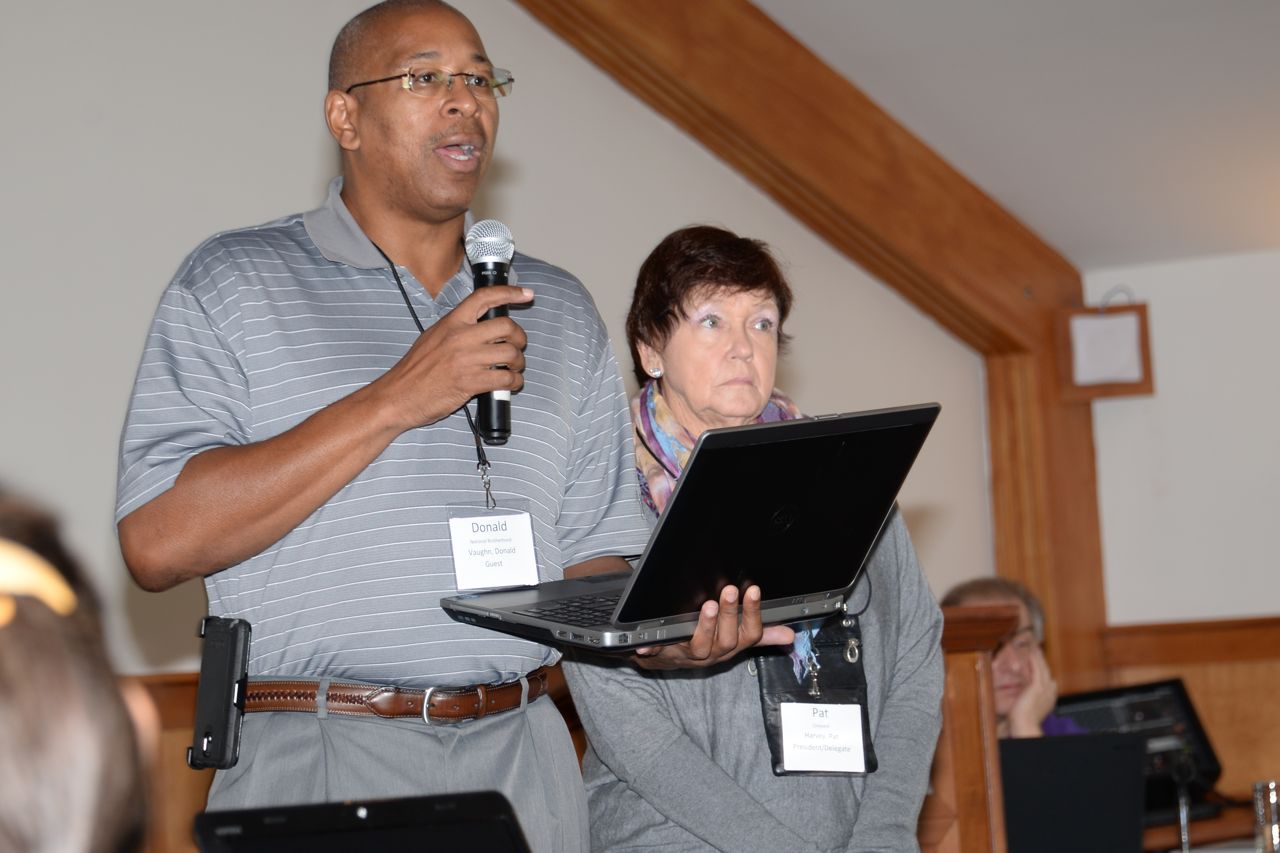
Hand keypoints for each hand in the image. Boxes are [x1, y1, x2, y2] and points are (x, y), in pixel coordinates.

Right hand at [372, 285, 532, 429]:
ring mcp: (465, 359)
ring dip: (518, 363)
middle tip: (517, 348)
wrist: (398, 396)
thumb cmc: (415, 370)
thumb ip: (457, 329)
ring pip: (510, 354)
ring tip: (512, 369)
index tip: (526, 294)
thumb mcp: (433, 337)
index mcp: (451, 322)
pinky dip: (513, 382)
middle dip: (519, 338)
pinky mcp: (470, 382)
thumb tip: (483, 326)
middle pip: (507, 326)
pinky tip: (509, 384)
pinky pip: (505, 379)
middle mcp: (459, 337)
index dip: (509, 293)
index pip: (484, 298)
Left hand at [630, 584, 794, 670]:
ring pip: (701, 646)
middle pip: (726, 640)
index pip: (749, 634)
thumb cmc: (704, 644)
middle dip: (729, 616)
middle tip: (729, 592)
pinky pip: (657, 653)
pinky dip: (651, 648)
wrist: (666, 658)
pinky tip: (647, 641)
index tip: (753, 591)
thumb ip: (761, 634)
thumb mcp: (735, 639)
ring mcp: (688, 655)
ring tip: (707, 607)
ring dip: (705, 627)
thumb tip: (789, 634)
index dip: (753, 614)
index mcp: (731, 646)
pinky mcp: (662, 655)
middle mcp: (713, 653)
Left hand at [1007, 645, 1057, 736]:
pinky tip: (1031, 651)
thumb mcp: (1028, 707)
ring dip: (1039, 656)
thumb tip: (1025, 694)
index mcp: (1048, 698)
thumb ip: (1029, 699)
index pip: (1047, 679)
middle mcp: (1049, 692)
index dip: (1043, 669)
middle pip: (1046, 671)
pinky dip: (1034, 659)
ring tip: (1034, 646)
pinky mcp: (1037, 686)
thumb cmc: (1022, 721)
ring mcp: (1045, 689)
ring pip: (1043, 668)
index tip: (1039, 661)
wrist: (1024, 726)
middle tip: (1037, 648)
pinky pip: (1037, 668)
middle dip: (1042, 660)